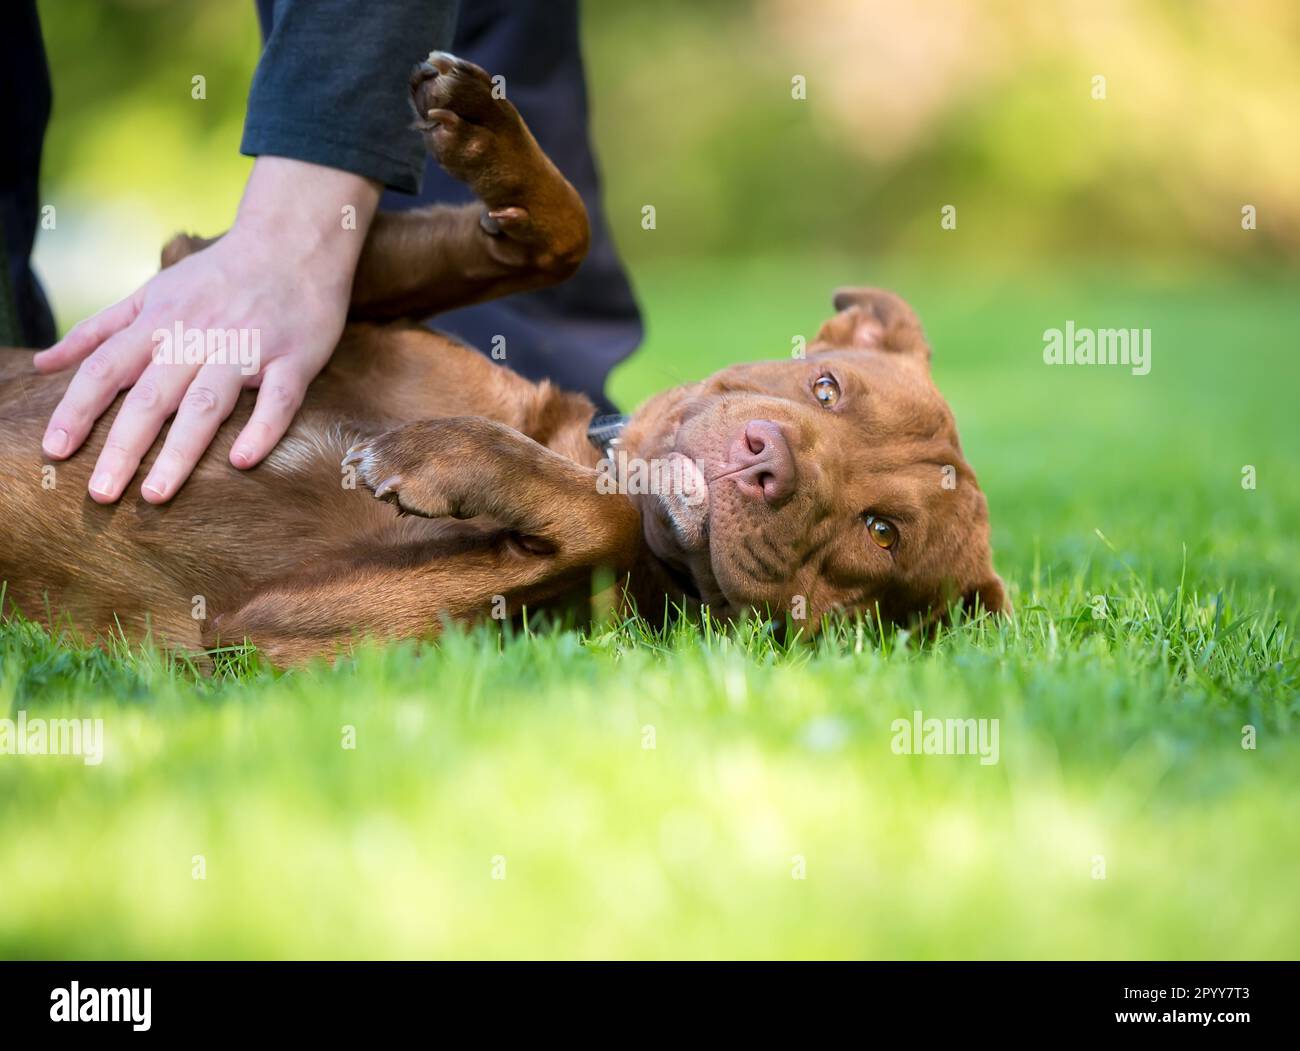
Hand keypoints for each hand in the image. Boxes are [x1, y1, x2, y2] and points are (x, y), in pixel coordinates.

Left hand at [34, 156, 380, 502]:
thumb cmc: (219, 275)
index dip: (77, 409)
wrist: (294, 243)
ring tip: (155, 494)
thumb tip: (45, 364)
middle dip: (123, 446)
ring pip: (208, 404)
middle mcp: (198, 336)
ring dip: (180, 450)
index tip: (56, 451)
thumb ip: (99, 330)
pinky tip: (241, 462)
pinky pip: (277, 401)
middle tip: (100, 494)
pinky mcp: (294, 359)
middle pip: (151, 396)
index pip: (107, 369)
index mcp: (160, 321)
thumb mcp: (152, 292)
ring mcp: (247, 348)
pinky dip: (261, 431)